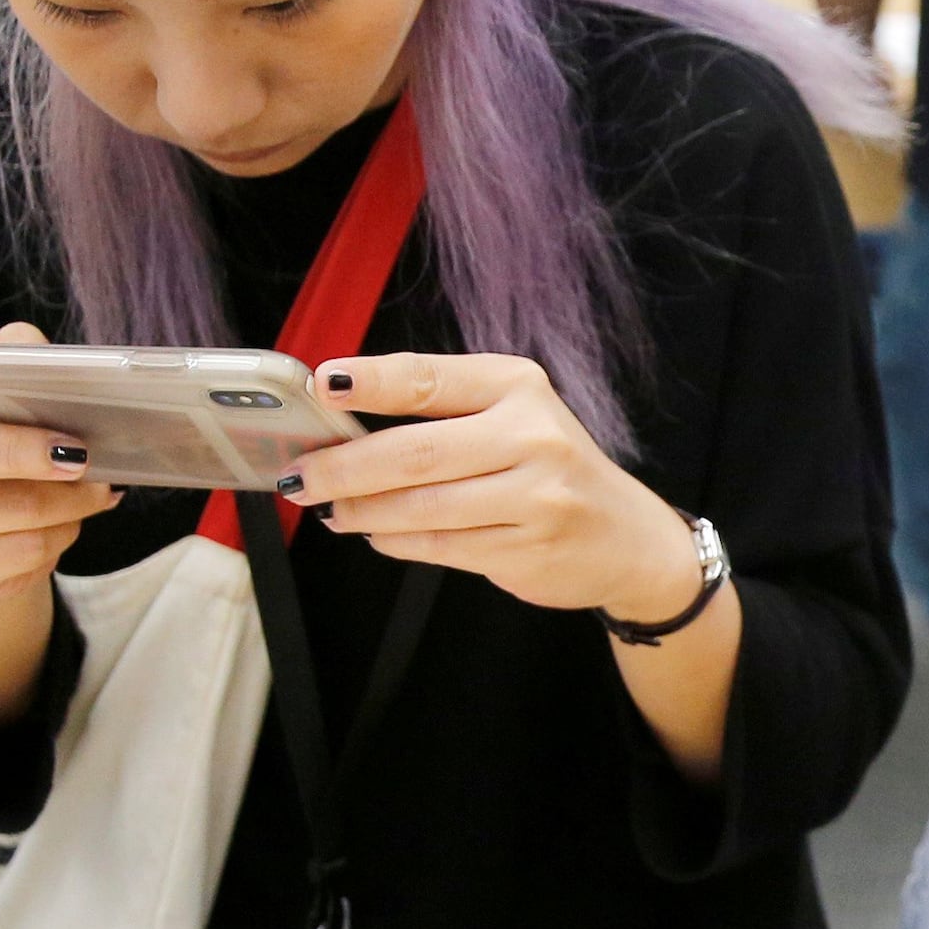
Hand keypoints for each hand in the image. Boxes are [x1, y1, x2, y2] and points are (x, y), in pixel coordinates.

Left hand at [280, 352, 701, 623]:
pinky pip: (441, 547)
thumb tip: (342, 424)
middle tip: (302, 476)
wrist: (627, 537)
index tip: (321, 386)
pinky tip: (378, 534)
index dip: (369, 381)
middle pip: (414, 452)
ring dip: (363, 512)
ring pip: (422, 507)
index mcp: (518, 386)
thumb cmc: (549, 467)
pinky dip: (397, 542)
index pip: (427, 379)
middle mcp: (532, 436)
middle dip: (344, 467)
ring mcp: (535, 497)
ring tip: (332, 511)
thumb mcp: (511, 416)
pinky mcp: (528, 550)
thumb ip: (440, 413)